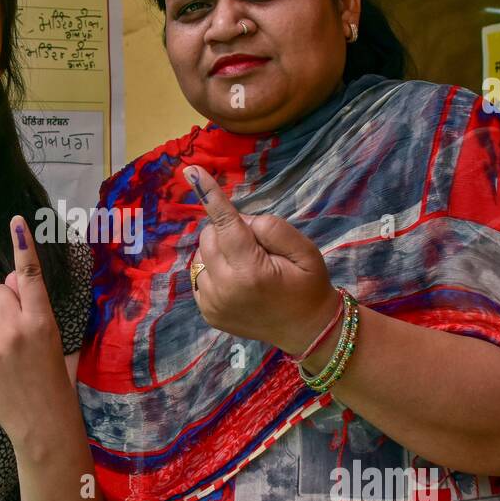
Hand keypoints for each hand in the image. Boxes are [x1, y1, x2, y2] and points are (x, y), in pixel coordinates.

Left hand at [0, 216, 74, 443]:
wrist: (42, 422)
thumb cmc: (51, 380)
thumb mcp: (52, 340)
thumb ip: (31, 309)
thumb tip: (8, 280)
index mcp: (44, 321)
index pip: (31, 277)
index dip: (23, 247)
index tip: (16, 221)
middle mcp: (18, 328)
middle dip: (4, 305)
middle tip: (16, 331)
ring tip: (8, 357)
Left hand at [183, 164, 335, 355]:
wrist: (306, 330)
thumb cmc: (308, 286)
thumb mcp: (305, 251)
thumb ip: (272, 228)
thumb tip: (239, 220)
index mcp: (250, 271)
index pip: (225, 224)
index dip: (209, 195)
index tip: (191, 170)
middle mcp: (225, 288)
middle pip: (209, 236)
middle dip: (228, 232)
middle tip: (256, 248)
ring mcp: (212, 303)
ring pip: (201, 255)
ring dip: (219, 251)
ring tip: (248, 267)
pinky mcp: (207, 312)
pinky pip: (200, 275)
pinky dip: (214, 270)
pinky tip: (237, 280)